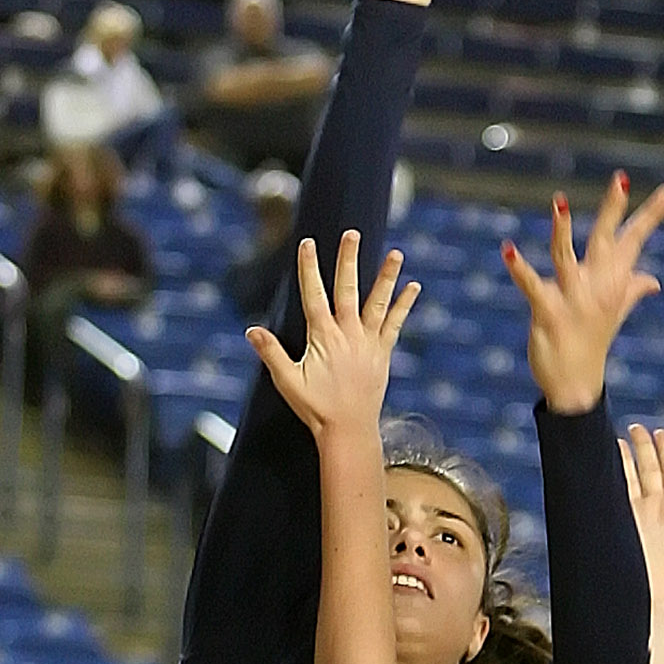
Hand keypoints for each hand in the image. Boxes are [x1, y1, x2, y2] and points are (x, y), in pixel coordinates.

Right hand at [246, 231, 417, 437]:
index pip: (314, 295)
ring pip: (378, 302)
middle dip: (348, 260)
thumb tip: (251, 331)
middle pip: (348, 289)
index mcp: (324, 337)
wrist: (349, 429)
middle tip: (352, 234)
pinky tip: (413, 286)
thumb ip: (271, 354)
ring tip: (397, 253)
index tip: (307, 243)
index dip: (309, 268)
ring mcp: (368, 342)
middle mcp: (348, 334)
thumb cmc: (316, 407)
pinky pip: (395, 323)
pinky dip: (403, 305)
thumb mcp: (288, 381)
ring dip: (386, 277)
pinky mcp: (382, 352)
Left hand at [503, 175, 663, 412]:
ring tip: (558, 202)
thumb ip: (632, 291)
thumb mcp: (614, 313)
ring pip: (566, 258)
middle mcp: (596, 286)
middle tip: (620, 180)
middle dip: (612, 209)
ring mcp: (572, 299)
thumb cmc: (592, 344)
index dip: (650, 215)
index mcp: (612, 282)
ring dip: (561, 231)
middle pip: (605, 239)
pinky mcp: (548, 312)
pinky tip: (508, 249)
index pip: (633, 240)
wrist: (576, 385)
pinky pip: (533, 286)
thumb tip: (652, 281)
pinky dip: (520, 269)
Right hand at [619, 423, 663, 611]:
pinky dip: (609, 477)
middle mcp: (658, 509)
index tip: (660, 433)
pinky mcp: (623, 525)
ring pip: (628, 478)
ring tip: (615, 437)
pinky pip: (615, 494)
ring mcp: (638, 516)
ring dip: (622, 458)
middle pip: (648, 469)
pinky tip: (603, 460)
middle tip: (635, 426)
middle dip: (641, 448)